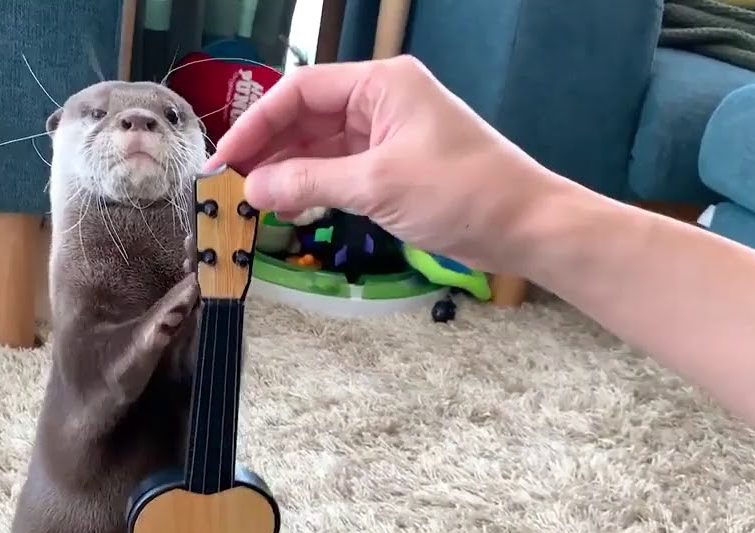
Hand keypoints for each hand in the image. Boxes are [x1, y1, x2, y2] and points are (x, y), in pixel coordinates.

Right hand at [205, 55, 563, 273]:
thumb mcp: (377, 186)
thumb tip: (252, 189)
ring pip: (321, 145)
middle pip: (307, 116)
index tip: (228, 158)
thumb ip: (309, 182)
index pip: (301, 90)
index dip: (258, 123)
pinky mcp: (395, 167)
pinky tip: (288, 204)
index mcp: (382, 84)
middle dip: (268, 148)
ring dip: (287, 170)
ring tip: (252, 200)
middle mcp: (382, 101)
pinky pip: (340, 169)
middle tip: (231, 184)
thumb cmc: (462, 193)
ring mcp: (388, 134)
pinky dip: (313, 185)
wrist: (526, 226)